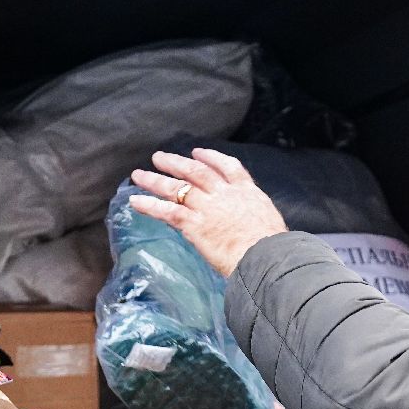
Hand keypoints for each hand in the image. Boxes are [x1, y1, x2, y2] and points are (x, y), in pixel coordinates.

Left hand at [129, 148, 287, 276]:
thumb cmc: (274, 248)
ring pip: (177, 188)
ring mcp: (208, 208)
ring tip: (138, 175)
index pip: (229, 167)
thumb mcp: (271, 225)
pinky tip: (134, 201)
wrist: (266, 256)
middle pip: (196, 171)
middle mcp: (225, 194)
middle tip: (159, 157)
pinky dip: (150, 205)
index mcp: (247, 193)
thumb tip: (248, 230)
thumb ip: (254, 221)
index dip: (212, 158)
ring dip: (155, 180)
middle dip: (176, 162)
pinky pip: (167, 211)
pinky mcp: (194, 225)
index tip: (199, 153)